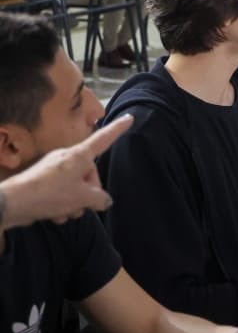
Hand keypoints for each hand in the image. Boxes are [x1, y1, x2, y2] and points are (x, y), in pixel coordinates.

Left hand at [1, 115, 133, 229]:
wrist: (13, 202)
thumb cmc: (51, 194)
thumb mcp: (82, 198)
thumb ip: (99, 199)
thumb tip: (104, 200)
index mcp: (80, 155)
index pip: (104, 139)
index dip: (117, 129)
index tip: (129, 117)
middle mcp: (68, 157)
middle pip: (90, 173)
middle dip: (88, 193)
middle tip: (82, 206)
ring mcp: (55, 168)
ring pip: (75, 185)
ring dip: (74, 202)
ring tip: (65, 213)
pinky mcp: (44, 180)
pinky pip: (61, 190)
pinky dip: (61, 203)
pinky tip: (56, 215)